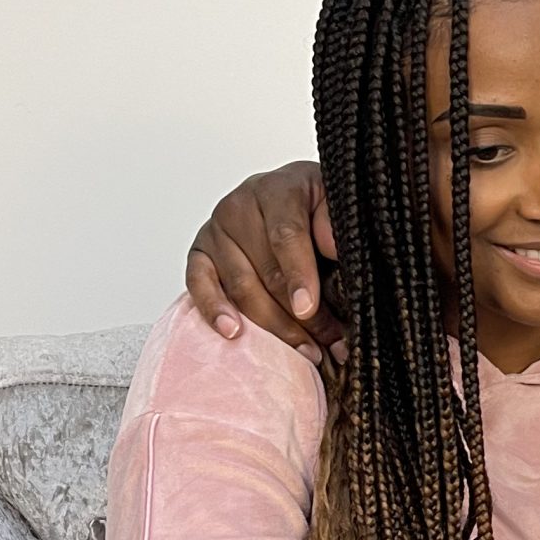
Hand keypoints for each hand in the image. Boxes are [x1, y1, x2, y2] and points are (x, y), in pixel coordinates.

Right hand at [185, 160, 342, 359]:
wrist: (298, 199)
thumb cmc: (320, 207)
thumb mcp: (339, 204)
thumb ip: (336, 222)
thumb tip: (332, 247)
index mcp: (279, 189)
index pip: (286, 235)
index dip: (299, 274)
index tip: (308, 307)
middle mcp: (240, 206)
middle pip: (265, 270)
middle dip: (298, 314)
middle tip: (326, 343)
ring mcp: (216, 231)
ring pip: (240, 286)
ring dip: (272, 325)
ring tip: (303, 350)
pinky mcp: (200, 254)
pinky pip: (199, 284)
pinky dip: (214, 310)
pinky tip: (233, 332)